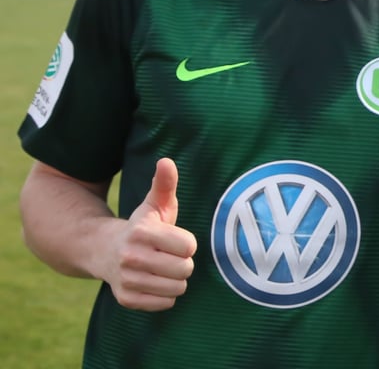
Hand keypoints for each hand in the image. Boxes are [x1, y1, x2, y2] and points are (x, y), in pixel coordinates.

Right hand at [105, 158, 197, 310]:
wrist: (104, 251)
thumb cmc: (142, 226)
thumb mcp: (153, 204)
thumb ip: (164, 184)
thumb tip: (166, 160)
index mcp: (141, 232)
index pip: (188, 246)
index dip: (187, 243)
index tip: (175, 240)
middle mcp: (131, 257)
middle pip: (185, 269)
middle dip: (183, 262)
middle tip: (169, 256)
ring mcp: (126, 280)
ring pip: (177, 288)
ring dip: (175, 280)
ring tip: (162, 268)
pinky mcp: (126, 299)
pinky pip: (165, 303)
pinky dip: (165, 295)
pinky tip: (153, 282)